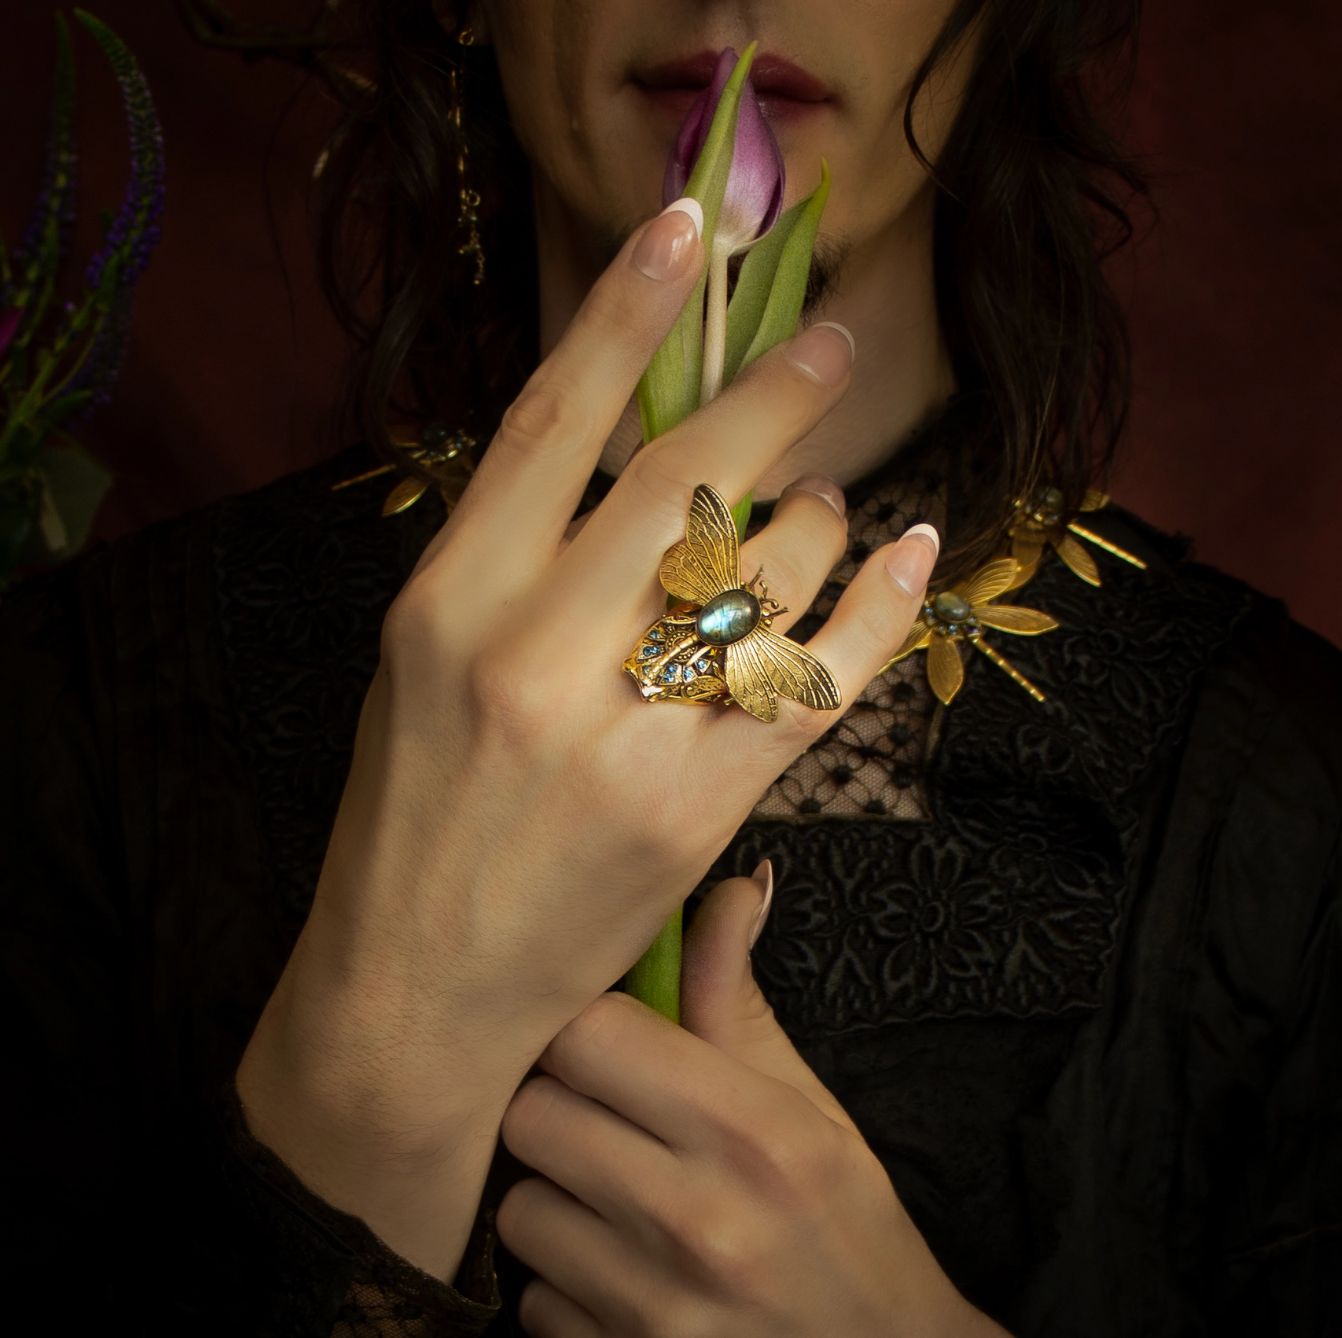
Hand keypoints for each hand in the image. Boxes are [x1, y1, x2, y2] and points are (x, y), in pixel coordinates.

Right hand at [237, 201, 939, 1278]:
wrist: (422, 985)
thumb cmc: (417, 812)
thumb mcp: (425, 663)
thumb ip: (515, 562)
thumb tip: (642, 468)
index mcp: (446, 601)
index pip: (548, 425)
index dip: (622, 314)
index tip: (687, 230)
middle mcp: (530, 654)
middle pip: (679, 481)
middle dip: (773, 396)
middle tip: (827, 345)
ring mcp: (620, 736)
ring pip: (764, 573)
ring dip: (818, 517)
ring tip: (833, 508)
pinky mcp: (697, 809)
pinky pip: (816, 680)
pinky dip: (880, 609)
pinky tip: (913, 555)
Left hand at [500, 873, 1008, 1336]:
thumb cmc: (846, 1225)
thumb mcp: (806, 1104)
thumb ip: (736, 996)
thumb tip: (732, 887)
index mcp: (751, 1132)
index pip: (588, 1034)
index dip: (582, 1026)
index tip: (602, 1037)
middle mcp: (698, 1221)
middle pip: (532, 1113)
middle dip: (556, 1104)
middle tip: (599, 1112)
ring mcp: (653, 1311)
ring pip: (517, 1208)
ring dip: (551, 1195)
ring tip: (609, 1195)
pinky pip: (530, 1299)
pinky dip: (560, 1281)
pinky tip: (616, 1270)